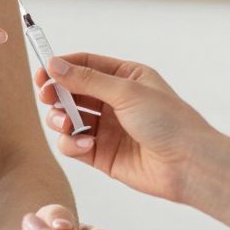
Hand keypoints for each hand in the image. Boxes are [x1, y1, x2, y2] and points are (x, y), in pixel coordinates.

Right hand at [34, 53, 215, 202]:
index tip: (41, 73)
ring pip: (68, 118)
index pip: (84, 65)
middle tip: (48, 97)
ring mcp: (107, 128)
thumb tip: (54, 65)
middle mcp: (114, 101)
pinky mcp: (102, 155)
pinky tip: (85, 145)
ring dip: (60, 119)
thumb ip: (87, 79)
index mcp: (125, 77)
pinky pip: (73, 144)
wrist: (188, 164)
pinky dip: (71, 143)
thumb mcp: (126, 92)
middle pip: (71, 91)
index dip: (61, 67)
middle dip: (56, 94)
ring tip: (66, 123)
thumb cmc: (168, 122)